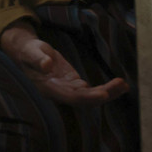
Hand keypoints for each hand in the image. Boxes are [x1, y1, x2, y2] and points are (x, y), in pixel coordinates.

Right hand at [0, 23, 128, 105]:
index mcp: (50, 88)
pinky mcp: (75, 84)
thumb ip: (38, 59)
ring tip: (124, 85)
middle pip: (86, 99)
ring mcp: (69, 90)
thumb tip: (46, 65)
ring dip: (109, 92)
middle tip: (121, 85)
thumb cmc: (29, 52)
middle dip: (104, 94)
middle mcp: (61, 93)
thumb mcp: (31, 52)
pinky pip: (92, 90)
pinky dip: (107, 88)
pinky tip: (120, 85)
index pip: (71, 97)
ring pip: (91, 96)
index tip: (104, 94)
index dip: (88, 97)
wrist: (28, 53)